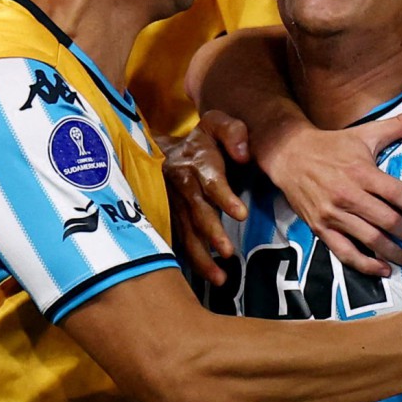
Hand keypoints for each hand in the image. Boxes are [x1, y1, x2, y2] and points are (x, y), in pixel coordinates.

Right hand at [162, 112, 250, 284]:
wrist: (159, 152)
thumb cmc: (199, 142)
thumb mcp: (215, 124)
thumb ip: (233, 132)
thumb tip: (243, 154)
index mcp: (196, 164)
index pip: (211, 181)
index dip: (224, 197)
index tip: (240, 214)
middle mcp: (183, 188)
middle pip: (197, 212)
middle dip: (212, 232)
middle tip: (229, 252)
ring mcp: (174, 207)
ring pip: (186, 234)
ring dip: (202, 257)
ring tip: (221, 278)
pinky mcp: (170, 221)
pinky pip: (179, 244)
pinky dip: (192, 262)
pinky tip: (208, 277)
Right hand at [253, 106, 401, 276]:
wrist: (289, 155)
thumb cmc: (332, 145)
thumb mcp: (366, 133)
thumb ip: (400, 124)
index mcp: (362, 172)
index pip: (398, 195)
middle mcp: (348, 195)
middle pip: (388, 222)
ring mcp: (333, 215)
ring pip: (371, 240)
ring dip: (395, 254)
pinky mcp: (321, 229)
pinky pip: (345, 253)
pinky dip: (366, 265)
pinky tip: (383, 269)